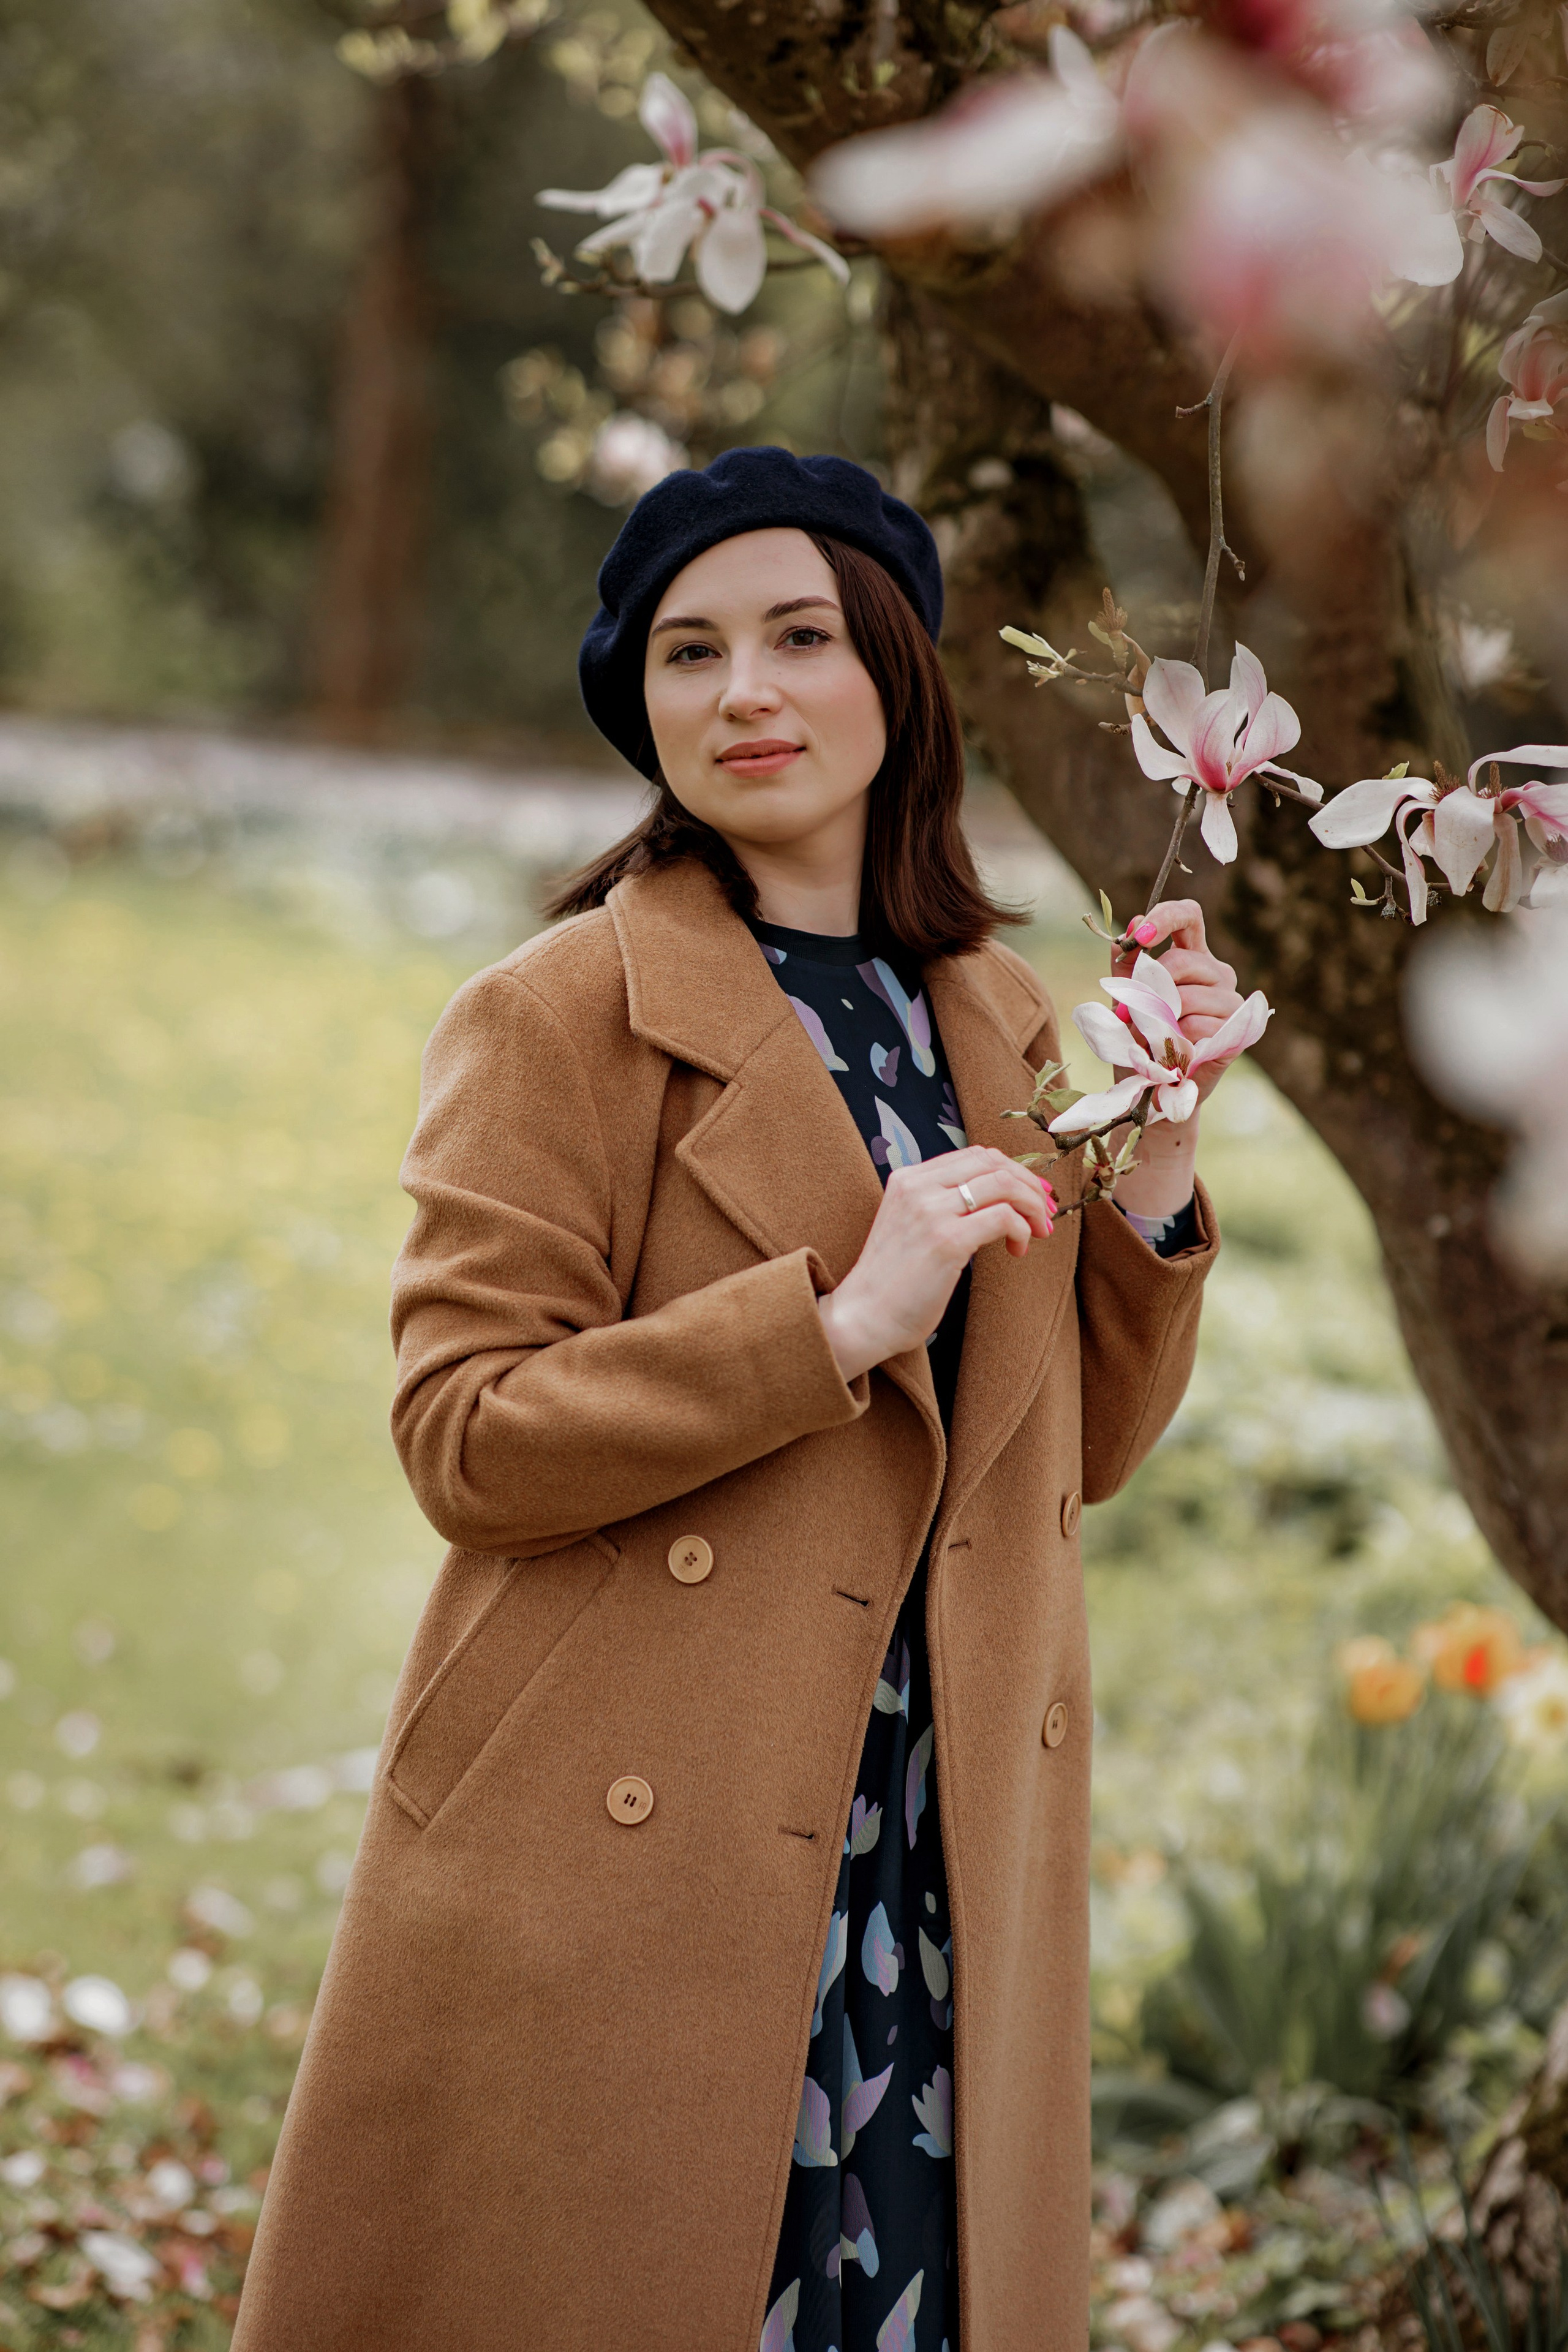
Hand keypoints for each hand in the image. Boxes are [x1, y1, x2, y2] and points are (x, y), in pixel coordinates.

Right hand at [818, 1147, 1055, 1382]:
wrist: (863, 1318)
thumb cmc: (892, 1282)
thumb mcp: (911, 1227)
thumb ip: (941, 1205)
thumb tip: (996, 1201)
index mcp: (907, 1179)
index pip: (973, 1155)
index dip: (1011, 1170)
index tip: (1030, 1193)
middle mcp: (917, 1187)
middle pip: (991, 1162)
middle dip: (1027, 1183)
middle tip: (1044, 1210)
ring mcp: (930, 1211)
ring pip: (1003, 1184)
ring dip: (1030, 1205)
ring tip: (1038, 1231)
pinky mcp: (946, 1241)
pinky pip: (1003, 1218)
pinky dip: (1021, 1229)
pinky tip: (1018, 1249)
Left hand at [1111, 898, 1239, 1219]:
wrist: (1151, 1090)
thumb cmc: (1137, 1040)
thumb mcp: (1124, 996)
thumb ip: (1127, 962)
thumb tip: (1132, 924)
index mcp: (1191, 957)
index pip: (1188, 916)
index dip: (1165, 916)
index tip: (1141, 935)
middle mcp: (1218, 974)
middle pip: (1182, 961)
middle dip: (1148, 989)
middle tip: (1127, 1015)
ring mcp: (1232, 1003)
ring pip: (1189, 998)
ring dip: (1159, 1022)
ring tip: (1154, 1040)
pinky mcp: (1237, 1033)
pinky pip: (1199, 1027)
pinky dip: (1177, 1043)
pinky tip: (1177, 1054)